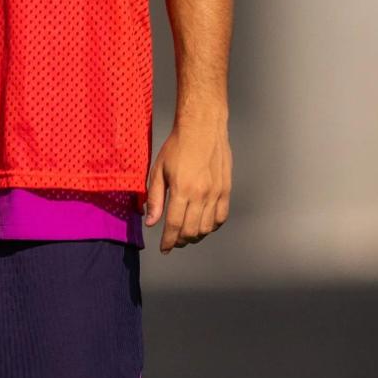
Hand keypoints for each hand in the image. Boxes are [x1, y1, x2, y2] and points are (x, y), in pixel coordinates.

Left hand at [144, 118, 231, 252]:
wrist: (202, 128)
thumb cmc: (177, 146)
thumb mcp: (159, 170)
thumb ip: (156, 199)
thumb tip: (151, 222)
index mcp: (182, 189)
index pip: (174, 225)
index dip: (168, 241)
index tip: (164, 249)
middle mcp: (201, 194)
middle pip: (191, 231)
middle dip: (180, 241)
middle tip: (173, 241)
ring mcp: (216, 193)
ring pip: (207, 228)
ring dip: (196, 236)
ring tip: (186, 234)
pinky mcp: (226, 190)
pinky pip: (221, 217)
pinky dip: (212, 226)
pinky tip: (203, 224)